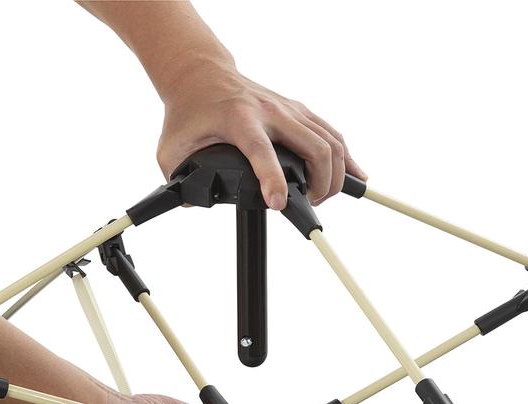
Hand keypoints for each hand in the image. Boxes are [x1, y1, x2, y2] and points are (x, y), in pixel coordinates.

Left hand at [156, 58, 366, 208]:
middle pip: (315, 148)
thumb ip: (177, 178)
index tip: (279, 204)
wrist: (201, 75)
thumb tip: (192, 202)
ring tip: (321, 196)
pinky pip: (332, 134)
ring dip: (336, 175)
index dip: (274, 180)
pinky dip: (347, 157)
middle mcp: (271, 112)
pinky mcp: (299, 111)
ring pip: (331, 142)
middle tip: (309, 203)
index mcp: (240, 120)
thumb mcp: (171, 147)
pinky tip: (356, 174)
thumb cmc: (188, 111)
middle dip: (321, 184)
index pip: (263, 152)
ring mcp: (290, 109)